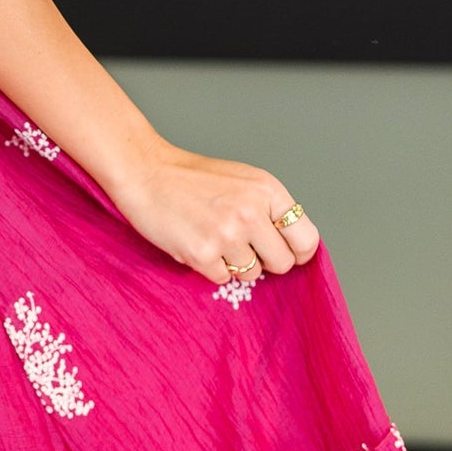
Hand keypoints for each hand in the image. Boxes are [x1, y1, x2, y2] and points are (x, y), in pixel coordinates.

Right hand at [105, 144, 320, 286]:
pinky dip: (210, 267)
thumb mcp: (243, 180)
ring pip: (252, 274)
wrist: (145, 172)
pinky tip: (197, 243)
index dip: (299, 252)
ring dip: (235, 264)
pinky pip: (222, 278)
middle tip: (244, 248)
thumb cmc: (191, 177)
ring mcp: (227, 235)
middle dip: (266, 261)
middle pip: (283, 263)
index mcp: (267, 190)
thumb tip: (290, 244)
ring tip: (214, 239)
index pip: (306, 238)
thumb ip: (268, 208)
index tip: (290, 254)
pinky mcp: (202, 254)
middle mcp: (251, 212)